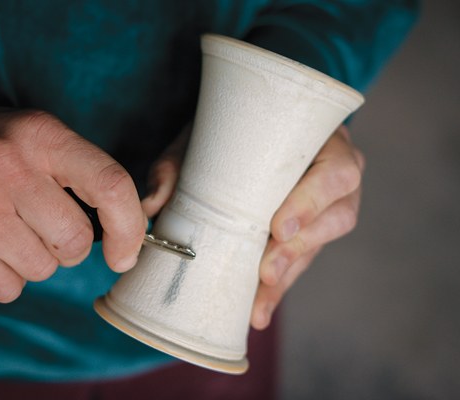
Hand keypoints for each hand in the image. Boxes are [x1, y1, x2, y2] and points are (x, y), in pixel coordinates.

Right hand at [0, 107, 146, 302]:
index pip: (110, 185)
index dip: (128, 228)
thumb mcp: (44, 139)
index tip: (124, 254)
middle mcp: (6, 166)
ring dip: (37, 259)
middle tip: (44, 224)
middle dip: (69, 244)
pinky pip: (8, 289)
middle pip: (75, 240)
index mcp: (43, 136)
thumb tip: (130, 237)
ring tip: (11, 229)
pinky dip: (8, 278)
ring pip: (43, 268)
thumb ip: (89, 177)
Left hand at [142, 124, 363, 329]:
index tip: (278, 229)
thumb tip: (152, 204)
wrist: (248, 129)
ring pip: (319, 245)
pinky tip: (258, 308)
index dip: (312, 203)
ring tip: (259, 300)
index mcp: (324, 142)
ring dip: (288, 273)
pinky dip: (278, 284)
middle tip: (266, 272)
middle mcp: (335, 176)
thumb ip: (177, 163)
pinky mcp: (310, 231)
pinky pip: (301, 260)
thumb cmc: (234, 128)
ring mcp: (328, 206)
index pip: (336, 172)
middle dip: (298, 249)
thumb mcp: (207, 134)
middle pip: (335, 217)